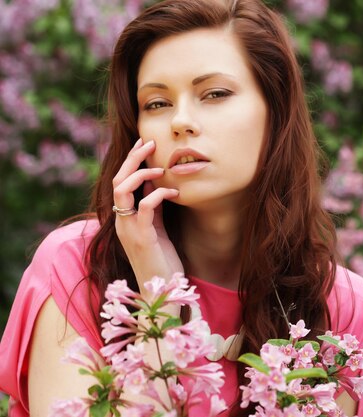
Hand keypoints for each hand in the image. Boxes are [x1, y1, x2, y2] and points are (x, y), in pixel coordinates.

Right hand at [112, 138, 182, 292]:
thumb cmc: (162, 260)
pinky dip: (158, 195)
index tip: (144, 144)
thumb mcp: (158, 228)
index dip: (130, 162)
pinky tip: (174, 192)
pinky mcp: (142, 238)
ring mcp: (130, 230)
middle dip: (132, 160)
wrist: (162, 291)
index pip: (120, 183)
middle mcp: (122, 222)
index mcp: (125, 218)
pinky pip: (144, 209)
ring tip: (160, 166)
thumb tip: (158, 184)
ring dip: (140, 175)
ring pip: (123, 192)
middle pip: (117, 182)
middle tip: (148, 142)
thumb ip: (154, 208)